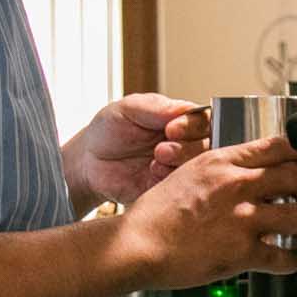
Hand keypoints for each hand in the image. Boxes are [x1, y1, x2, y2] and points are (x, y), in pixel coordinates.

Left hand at [63, 94, 210, 207]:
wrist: (88, 161)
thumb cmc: (109, 129)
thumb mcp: (128, 109)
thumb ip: (156, 108)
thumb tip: (184, 108)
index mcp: (180, 120)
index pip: (204, 121)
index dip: (192, 126)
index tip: (172, 128)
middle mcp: (186, 144)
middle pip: (208, 146)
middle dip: (186, 147)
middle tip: (161, 149)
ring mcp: (179, 167)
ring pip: (200, 168)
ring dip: (180, 164)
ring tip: (156, 160)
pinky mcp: (170, 189)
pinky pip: (184, 189)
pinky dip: (171, 181)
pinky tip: (153, 174)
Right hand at [119, 136, 296, 285]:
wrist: (138, 244)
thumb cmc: (154, 214)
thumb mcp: (187, 174)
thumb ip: (219, 172)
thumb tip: (242, 175)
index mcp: (223, 161)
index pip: (277, 146)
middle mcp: (238, 185)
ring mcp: (243, 218)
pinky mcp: (242, 251)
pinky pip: (281, 256)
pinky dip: (293, 261)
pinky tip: (296, 263)